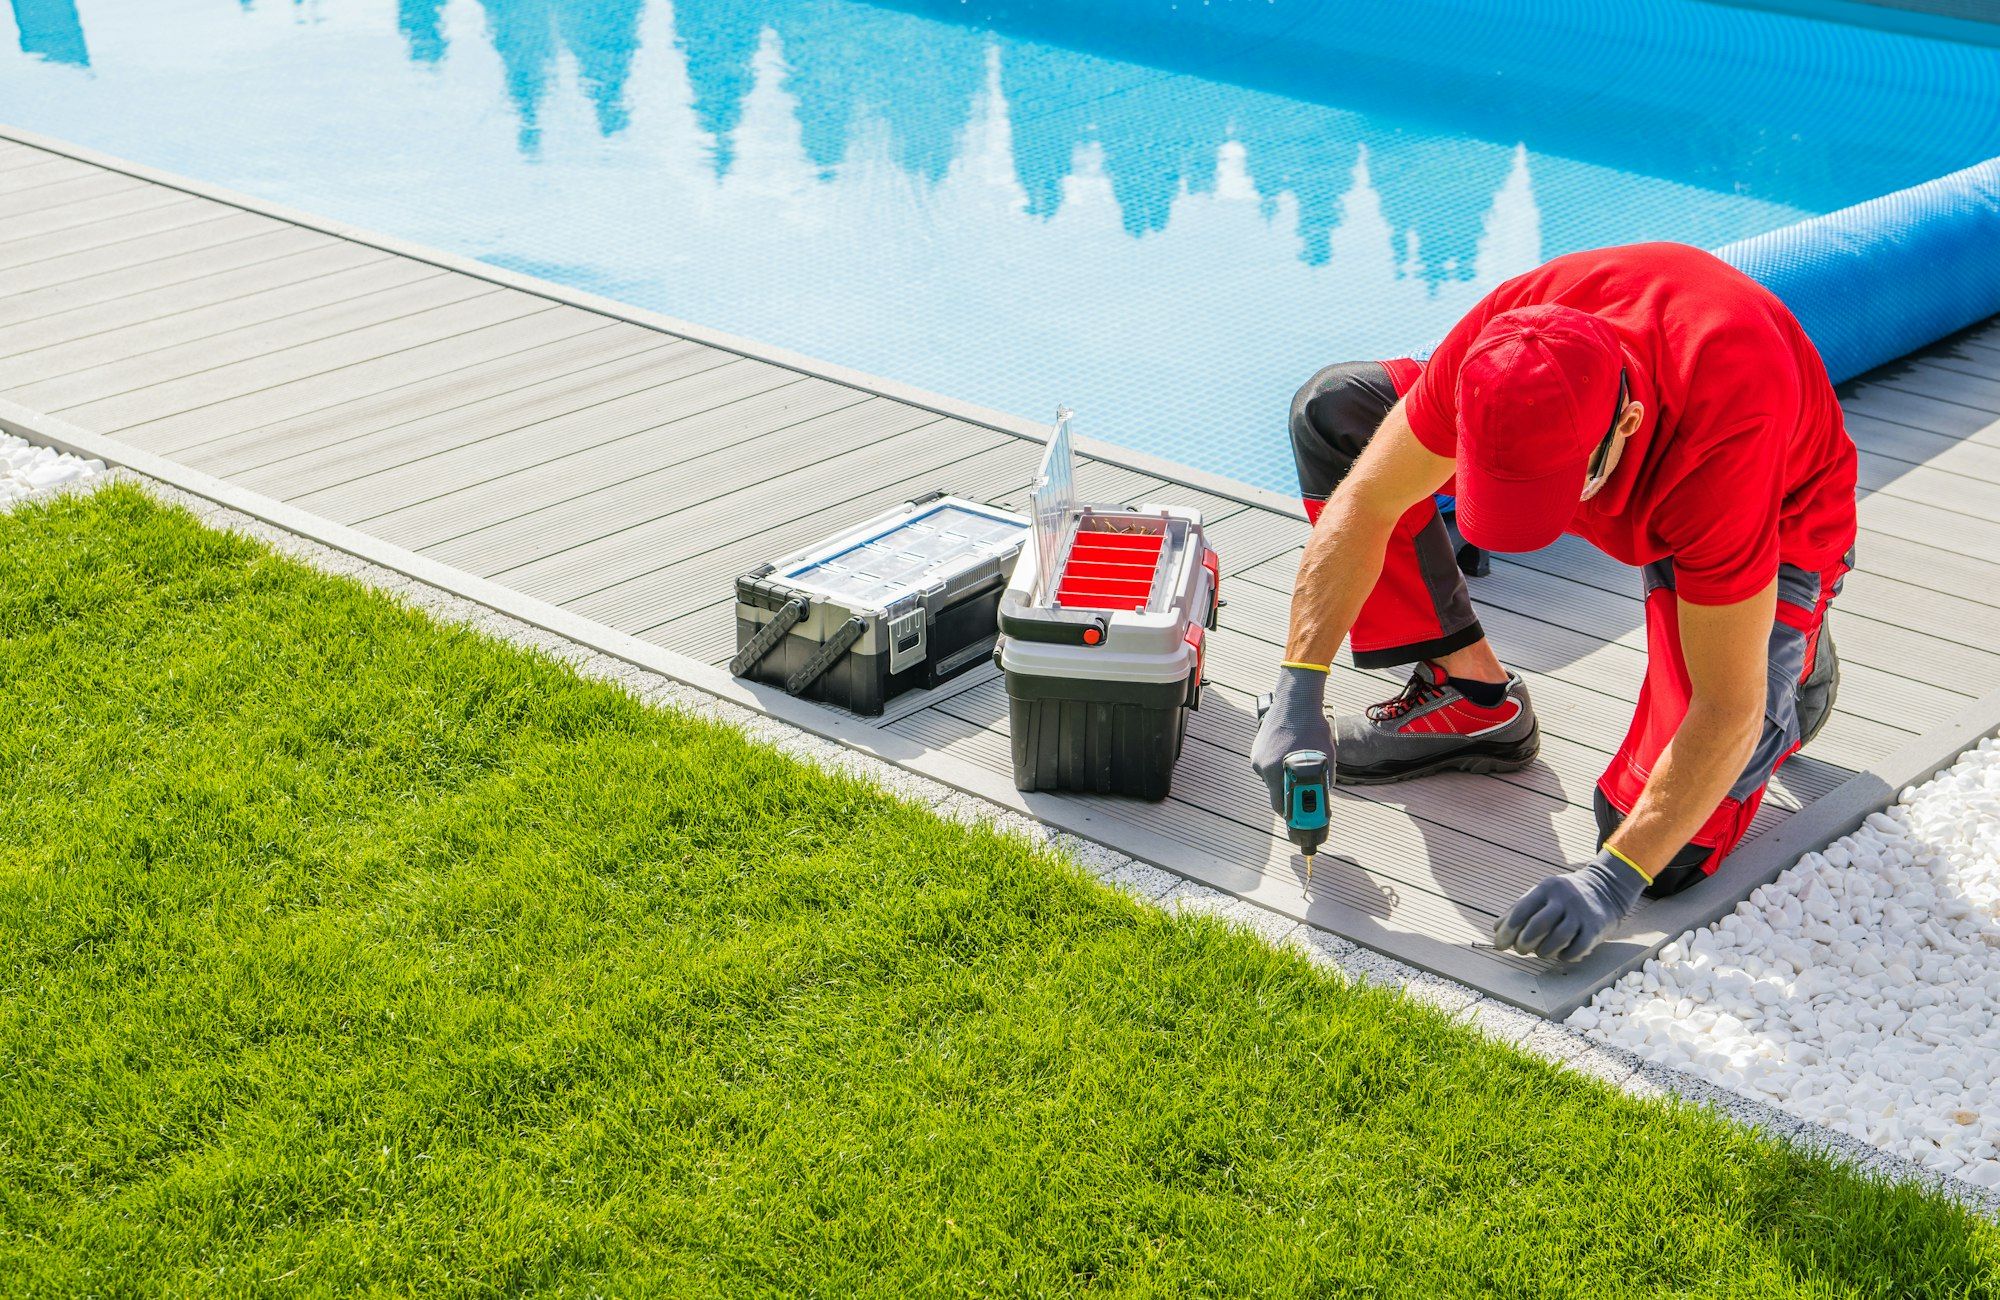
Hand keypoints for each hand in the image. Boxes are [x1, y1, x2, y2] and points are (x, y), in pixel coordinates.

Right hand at [1250, 665, 1333, 813]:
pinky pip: (1269, 765)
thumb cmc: (1311, 726)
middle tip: (1306, 795)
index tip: (1301, 819)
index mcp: (1275, 770)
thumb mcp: (1325, 756)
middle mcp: (1261, 765)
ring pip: (1273, 778)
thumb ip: (1325, 778)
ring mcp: (1257, 755)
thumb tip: (1325, 793)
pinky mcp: (1258, 747)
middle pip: (1276, 792)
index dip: (1292, 814)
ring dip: (1285, 778)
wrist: (1297, 699)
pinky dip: (1280, 766)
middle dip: (1290, 795)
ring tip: (1301, 768)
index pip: (1279, 805)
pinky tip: (1293, 756)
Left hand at [1492, 849, 1646, 962]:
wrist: (1605, 890)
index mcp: (1546, 888)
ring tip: (1540, 952)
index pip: (1521, 911)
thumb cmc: (1563, 898)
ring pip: (1557, 939)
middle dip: (1524, 943)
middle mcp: (1564, 899)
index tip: (1499, 944)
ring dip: (1543, 951)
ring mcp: (1581, 913)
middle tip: (1520, 950)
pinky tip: (1560, 955)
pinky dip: (1564, 956)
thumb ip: (1519, 909)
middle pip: (1538, 926)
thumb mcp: (1541, 894)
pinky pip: (1577, 948)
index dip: (1507, 931)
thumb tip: (1497, 929)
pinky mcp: (1595, 927)